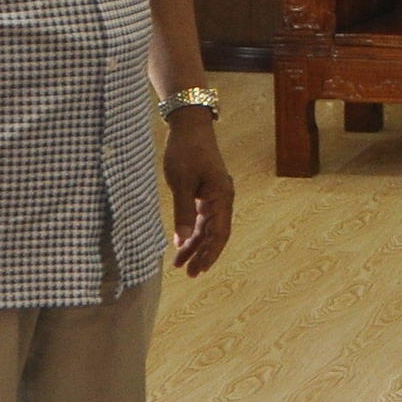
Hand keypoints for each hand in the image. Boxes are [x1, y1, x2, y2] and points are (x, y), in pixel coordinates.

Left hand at [162, 111, 234, 275]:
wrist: (189, 127)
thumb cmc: (186, 152)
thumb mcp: (181, 183)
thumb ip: (182, 212)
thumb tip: (181, 240)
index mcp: (222, 197)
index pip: (220, 233)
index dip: (211, 253)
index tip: (200, 270)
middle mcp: (222, 198)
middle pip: (215, 233)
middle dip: (202, 254)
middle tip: (189, 274)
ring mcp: (214, 195)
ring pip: (206, 227)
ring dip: (195, 245)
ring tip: (180, 263)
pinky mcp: (205, 191)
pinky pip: (200, 217)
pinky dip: (191, 231)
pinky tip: (180, 243)